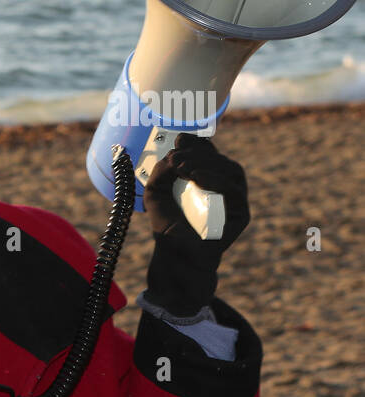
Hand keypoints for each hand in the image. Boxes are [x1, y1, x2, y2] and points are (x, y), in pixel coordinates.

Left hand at [143, 135, 249, 314]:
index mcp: (208, 177)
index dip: (198, 143)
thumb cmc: (167, 223)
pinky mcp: (241, 214)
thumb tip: (174, 153)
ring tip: (183, 168)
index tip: (179, 141)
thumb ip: (161, 170)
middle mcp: (224, 185)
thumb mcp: (155, 191)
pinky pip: (234, 192)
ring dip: (206, 165)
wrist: (174, 255)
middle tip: (176, 159)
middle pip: (220, 159)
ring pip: (230, 171)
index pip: (209, 153)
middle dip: (197, 154)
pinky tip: (197, 179)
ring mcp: (235, 199)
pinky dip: (216, 181)